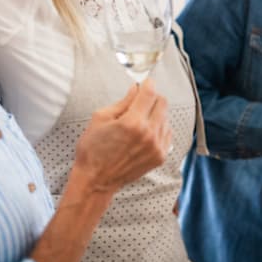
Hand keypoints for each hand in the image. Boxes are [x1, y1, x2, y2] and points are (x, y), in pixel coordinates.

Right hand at [74, 79, 170, 193]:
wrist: (96, 180)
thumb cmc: (93, 149)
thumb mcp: (100, 118)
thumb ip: (122, 102)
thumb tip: (135, 89)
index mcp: (132, 122)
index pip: (150, 93)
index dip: (147, 83)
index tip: (144, 82)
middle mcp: (149, 134)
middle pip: (163, 103)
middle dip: (152, 96)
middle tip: (141, 99)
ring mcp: (157, 147)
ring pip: (166, 118)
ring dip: (156, 113)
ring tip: (140, 118)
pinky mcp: (160, 157)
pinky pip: (167, 133)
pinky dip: (159, 127)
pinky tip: (145, 130)